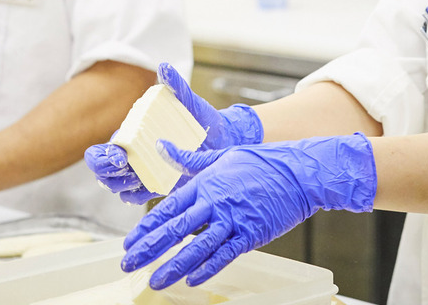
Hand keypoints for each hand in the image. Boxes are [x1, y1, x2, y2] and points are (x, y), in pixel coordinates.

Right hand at [85, 63, 264, 204]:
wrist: (222, 139)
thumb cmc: (201, 118)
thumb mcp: (189, 103)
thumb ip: (176, 86)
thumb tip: (164, 66)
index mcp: (133, 134)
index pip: (103, 148)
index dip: (101, 155)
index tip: (119, 154)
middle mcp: (133, 154)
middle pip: (103, 170)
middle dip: (106, 171)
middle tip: (124, 166)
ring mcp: (143, 170)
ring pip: (117, 186)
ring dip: (120, 186)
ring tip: (136, 180)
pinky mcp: (156, 184)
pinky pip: (136, 196)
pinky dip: (135, 196)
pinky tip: (144, 189)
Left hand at [121, 134, 375, 289]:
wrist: (300, 171)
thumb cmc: (263, 161)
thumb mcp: (223, 154)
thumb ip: (190, 158)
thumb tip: (160, 147)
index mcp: (205, 182)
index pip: (168, 208)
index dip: (146, 227)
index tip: (129, 242)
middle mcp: (214, 201)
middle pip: (175, 229)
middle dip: (149, 249)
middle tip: (128, 264)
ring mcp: (233, 219)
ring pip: (197, 247)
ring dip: (174, 266)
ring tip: (155, 280)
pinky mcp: (252, 233)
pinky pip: (225, 254)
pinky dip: (208, 268)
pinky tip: (192, 280)